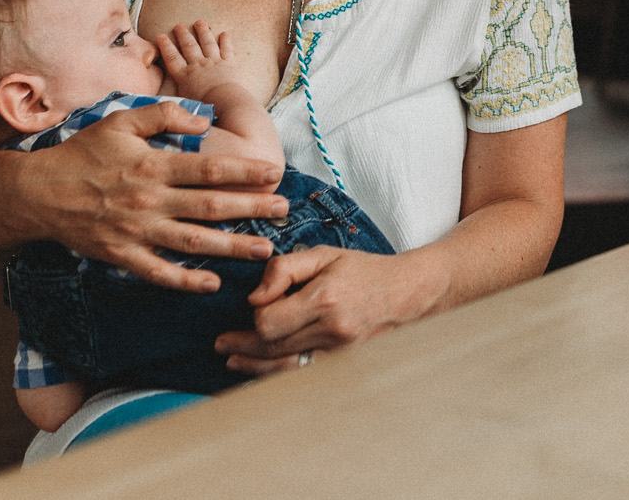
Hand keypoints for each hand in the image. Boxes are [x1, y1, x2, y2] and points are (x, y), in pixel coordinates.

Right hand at [23, 102, 288, 291]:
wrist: (38, 192)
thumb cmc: (84, 152)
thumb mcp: (121, 120)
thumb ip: (164, 115)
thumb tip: (203, 120)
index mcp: (153, 165)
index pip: (210, 168)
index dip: (245, 171)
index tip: (275, 172)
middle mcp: (149, 200)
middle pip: (211, 206)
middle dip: (251, 208)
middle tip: (283, 210)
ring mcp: (136, 231)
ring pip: (193, 242)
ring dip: (232, 247)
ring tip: (264, 249)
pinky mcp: (121, 255)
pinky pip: (159, 272)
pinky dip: (185, 280)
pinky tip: (212, 283)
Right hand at [155, 21, 236, 102]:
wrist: (225, 105)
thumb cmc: (202, 108)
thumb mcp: (181, 104)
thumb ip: (172, 99)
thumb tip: (161, 102)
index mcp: (184, 76)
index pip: (172, 58)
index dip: (165, 46)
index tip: (161, 36)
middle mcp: (198, 66)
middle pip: (189, 46)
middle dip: (183, 34)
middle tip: (178, 25)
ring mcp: (214, 63)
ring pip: (207, 43)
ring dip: (203, 32)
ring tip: (200, 22)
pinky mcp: (229, 65)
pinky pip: (227, 49)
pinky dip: (226, 41)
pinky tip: (225, 33)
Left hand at [213, 246, 448, 375]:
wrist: (406, 293)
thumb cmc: (363, 270)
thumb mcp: (324, 254)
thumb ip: (284, 269)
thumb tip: (254, 296)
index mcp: (324, 298)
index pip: (269, 321)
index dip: (255, 316)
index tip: (255, 305)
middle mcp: (332, 330)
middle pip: (272, 348)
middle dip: (243, 346)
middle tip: (222, 344)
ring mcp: (340, 353)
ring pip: (284, 368)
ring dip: (253, 366)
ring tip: (233, 361)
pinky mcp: (344, 365)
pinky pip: (302, 375)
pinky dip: (278, 375)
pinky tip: (261, 371)